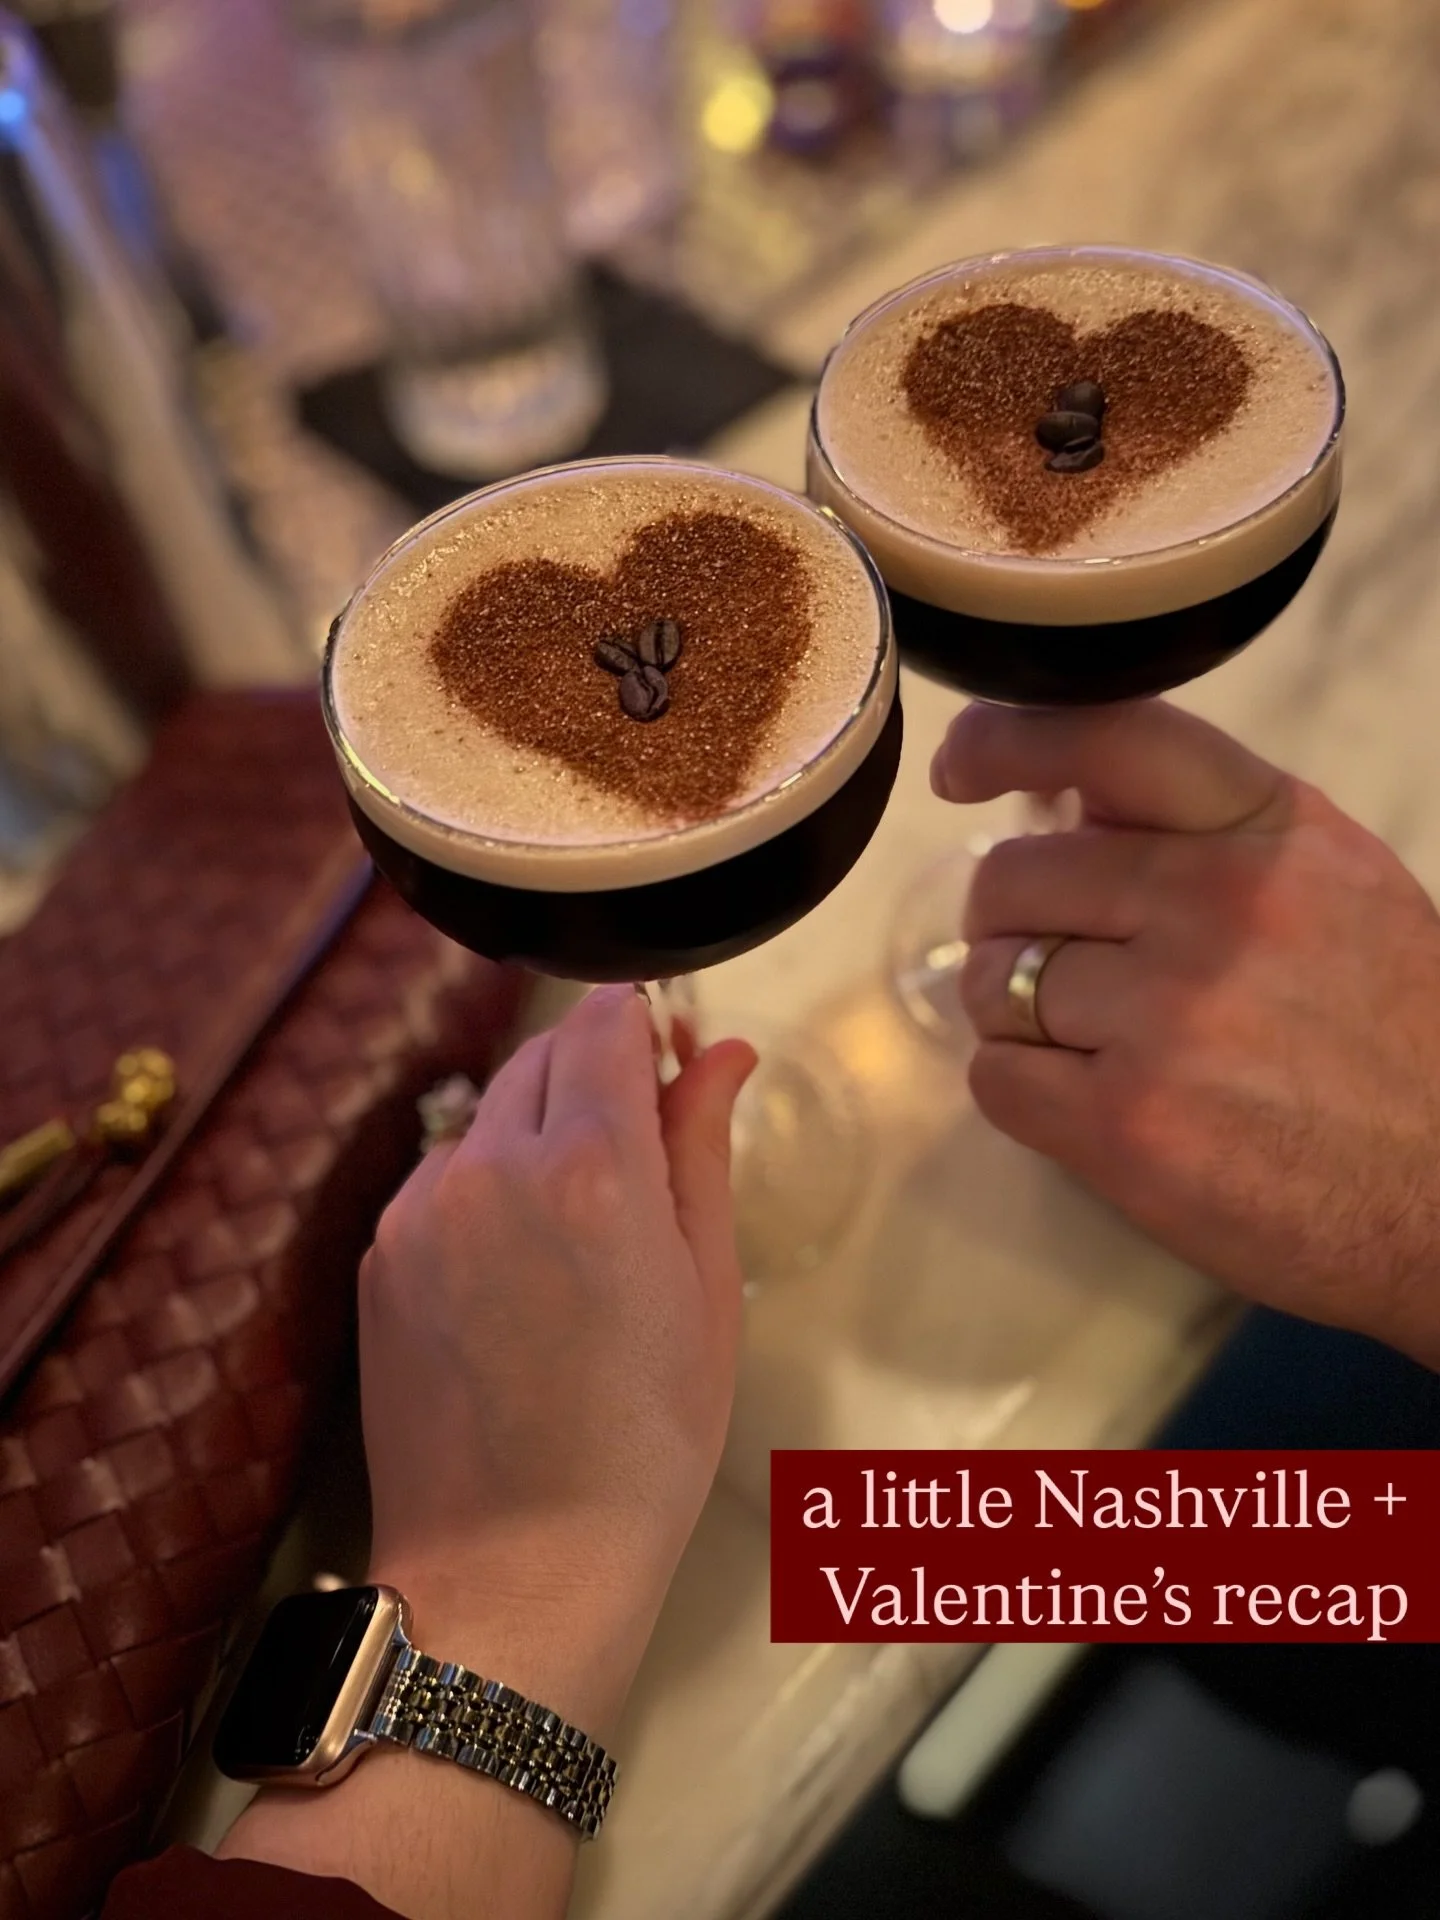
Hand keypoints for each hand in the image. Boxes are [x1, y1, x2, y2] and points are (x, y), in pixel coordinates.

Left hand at [221, 987, 753, 1915]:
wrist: (515, 1568)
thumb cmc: (645, 1442)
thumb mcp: (706, 1287)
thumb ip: (702, 1147)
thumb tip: (722, 1051)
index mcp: (591, 1167)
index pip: (607, 1021)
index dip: (649, 1024)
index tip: (675, 1055)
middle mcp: (490, 1166)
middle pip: (542, 1054)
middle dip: (595, 1072)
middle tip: (642, 1149)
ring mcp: (420, 1210)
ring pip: (487, 1114)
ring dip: (537, 1130)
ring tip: (580, 1233)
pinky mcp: (380, 1255)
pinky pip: (444, 1178)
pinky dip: (486, 1188)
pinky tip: (520, 1275)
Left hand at [931, 699, 1439, 1369]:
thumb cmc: (1392, 1038)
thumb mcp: (1330, 887)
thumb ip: (1204, 834)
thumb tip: (1061, 802)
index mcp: (1269, 831)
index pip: (1106, 738)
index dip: (1005, 741)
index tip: (959, 770)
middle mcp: (1216, 905)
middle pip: (1012, 879)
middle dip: (1014, 925)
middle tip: (1065, 970)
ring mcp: (1167, 1016)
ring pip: (993, 981)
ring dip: (1018, 1015)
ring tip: (1099, 1048)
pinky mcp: (1126, 1124)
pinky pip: (995, 1077)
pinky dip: (1023, 1091)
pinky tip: (1092, 1104)